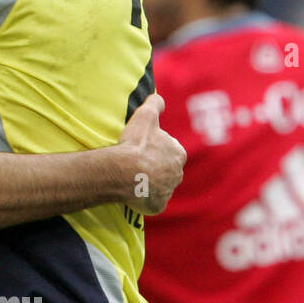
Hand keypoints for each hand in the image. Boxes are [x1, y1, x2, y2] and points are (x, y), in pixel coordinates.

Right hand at [117, 94, 185, 214]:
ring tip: (132, 179)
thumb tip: (158, 97)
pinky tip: (132, 193)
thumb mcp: (145, 117)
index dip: (155, 150)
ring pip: (159, 187)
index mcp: (178, 153)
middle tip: (135, 165)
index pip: (169, 151)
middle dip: (154, 168)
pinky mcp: (158, 205)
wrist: (125, 172)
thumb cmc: (136, 144)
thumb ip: (154, 105)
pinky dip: (144, 199)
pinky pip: (152, 202)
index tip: (141, 150)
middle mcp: (177, 173)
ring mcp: (167, 191)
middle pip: (166, 170)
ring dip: (149, 184)